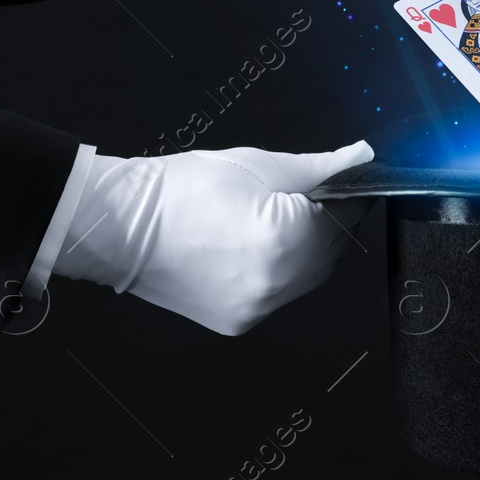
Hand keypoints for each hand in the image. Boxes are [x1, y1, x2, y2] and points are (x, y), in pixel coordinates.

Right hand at [56, 142, 372, 334]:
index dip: (351, 195)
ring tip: (280, 218)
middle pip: (332, 252)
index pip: (346, 217)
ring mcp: (258, 309)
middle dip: (331, 222)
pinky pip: (281, 294)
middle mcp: (277, 285)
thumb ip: (318, 168)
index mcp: (285, 241)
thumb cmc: (179, 190)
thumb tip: (360, 157)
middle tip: (312, 195)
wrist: (119, 226)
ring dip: (310, 249)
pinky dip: (283, 271)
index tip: (348, 180)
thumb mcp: (257, 165)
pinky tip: (261, 246)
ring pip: (310, 277)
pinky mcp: (240, 321)